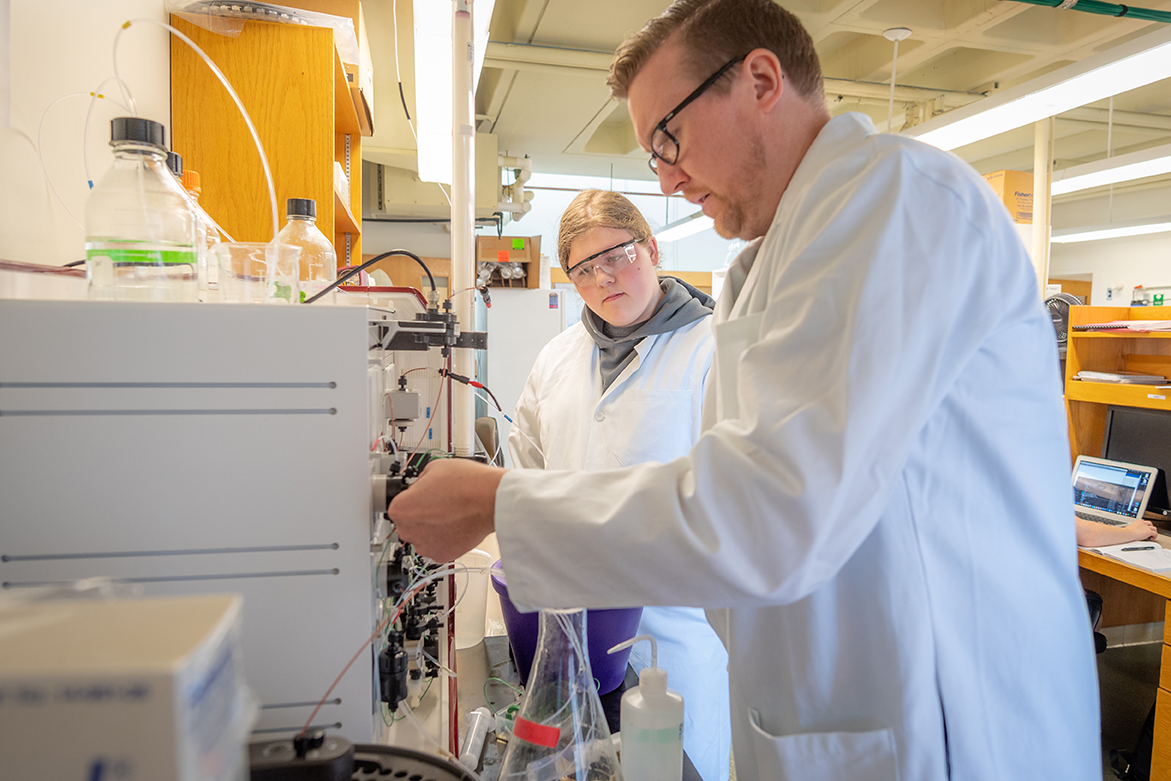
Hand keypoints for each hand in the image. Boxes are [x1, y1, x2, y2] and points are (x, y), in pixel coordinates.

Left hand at [388, 459, 505, 561]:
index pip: (398, 505)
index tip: (422, 497)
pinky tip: (456, 524)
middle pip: (408, 523)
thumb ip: (419, 482)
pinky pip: (438, 546)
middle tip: (439, 504)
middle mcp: (409, 531)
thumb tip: (420, 487)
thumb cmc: (466, 483)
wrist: (491, 500)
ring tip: (450, 514)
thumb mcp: (433, 468)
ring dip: (432, 528)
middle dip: (420, 515)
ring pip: (422, 536)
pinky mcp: (443, 555)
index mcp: (401, 509)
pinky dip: (445, 538)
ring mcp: (425, 546)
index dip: (411, 498)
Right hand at [1126, 518, 1158, 541]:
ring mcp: (1147, 527)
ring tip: (1152, 535)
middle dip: (1151, 527)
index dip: (1145, 525)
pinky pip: (1155, 533)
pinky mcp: (1149, 531)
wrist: (1128, 533)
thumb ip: (1134, 528)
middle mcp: (1143, 523)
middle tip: (1150, 531)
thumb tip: (1133, 532)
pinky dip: (1155, 536)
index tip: (1145, 528)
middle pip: (1150, 523)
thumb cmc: (1128, 532)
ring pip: (1154, 528)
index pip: (1144, 521)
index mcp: (1138, 522)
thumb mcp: (1130, 527)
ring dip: (1154, 532)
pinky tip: (1152, 538)